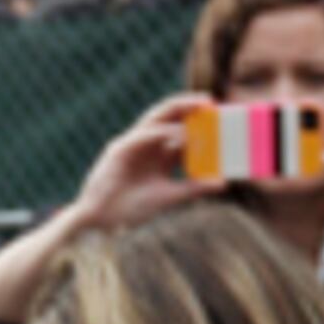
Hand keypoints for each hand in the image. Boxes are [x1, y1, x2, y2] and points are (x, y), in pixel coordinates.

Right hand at [65, 97, 207, 237]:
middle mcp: (146, 145)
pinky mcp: (120, 150)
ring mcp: (132, 144)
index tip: (221, 120)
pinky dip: (163, 133)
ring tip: (199, 105)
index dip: (199, 124)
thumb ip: (193, 188)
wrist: (102, 222)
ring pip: (156, 118)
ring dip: (178, 109)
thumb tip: (222, 182)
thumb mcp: (168, 197)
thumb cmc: (131, 209)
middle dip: (189, 107)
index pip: (181, 132)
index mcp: (158, 155)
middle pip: (169, 118)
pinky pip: (144, 135)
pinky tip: (181, 134)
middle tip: (212, 102)